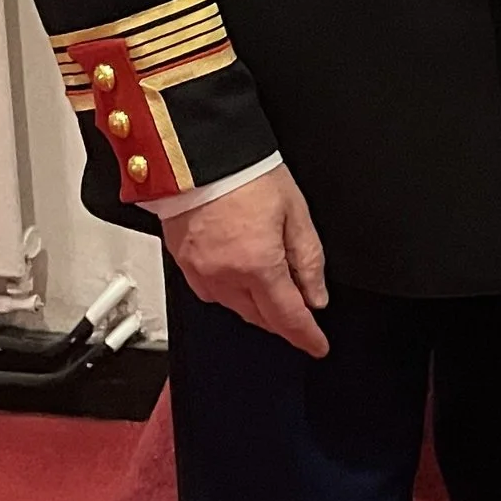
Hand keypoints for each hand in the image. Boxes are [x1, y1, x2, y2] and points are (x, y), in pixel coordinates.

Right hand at [160, 166, 330, 354]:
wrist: (194, 154)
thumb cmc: (245, 171)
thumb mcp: (294, 211)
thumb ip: (308, 259)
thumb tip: (316, 295)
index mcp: (258, 264)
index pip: (288, 317)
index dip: (306, 336)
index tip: (318, 346)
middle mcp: (225, 275)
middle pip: (260, 317)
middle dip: (282, 321)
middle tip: (300, 315)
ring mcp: (200, 271)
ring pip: (235, 308)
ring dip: (257, 308)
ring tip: (273, 293)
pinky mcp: (182, 263)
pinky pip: (211, 293)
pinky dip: (231, 294)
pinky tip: (241, 280)